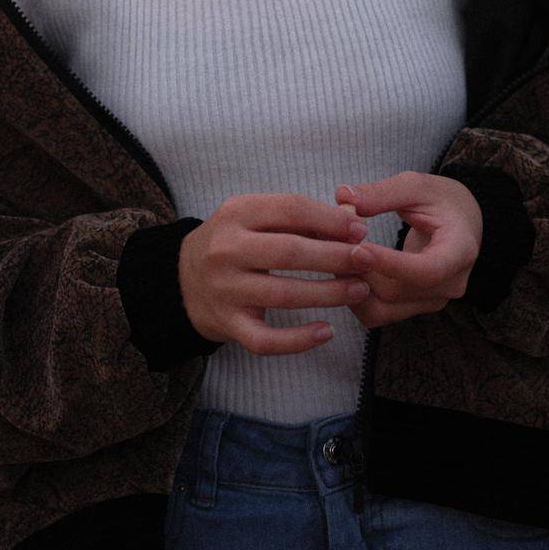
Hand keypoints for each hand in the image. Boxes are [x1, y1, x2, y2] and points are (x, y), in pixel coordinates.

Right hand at [178, 192, 373, 356]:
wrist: (182, 279)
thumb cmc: (232, 242)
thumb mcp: (253, 217)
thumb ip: (296, 218)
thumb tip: (349, 224)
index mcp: (236, 213)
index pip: (290, 209)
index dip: (329, 220)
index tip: (360, 231)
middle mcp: (226, 250)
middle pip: (290, 252)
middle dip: (336, 256)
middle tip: (367, 260)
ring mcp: (225, 289)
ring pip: (284, 295)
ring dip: (328, 294)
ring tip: (359, 290)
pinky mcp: (228, 324)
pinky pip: (266, 339)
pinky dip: (298, 340)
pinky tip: (326, 331)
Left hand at [334, 172, 483, 327]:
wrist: (461, 223)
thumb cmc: (441, 200)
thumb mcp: (416, 186)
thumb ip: (382, 193)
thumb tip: (342, 197)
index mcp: (460, 250)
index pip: (427, 270)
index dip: (390, 264)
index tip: (358, 249)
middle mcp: (450, 284)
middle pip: (396, 291)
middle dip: (360, 269)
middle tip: (330, 242)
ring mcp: (432, 301)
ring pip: (382, 309)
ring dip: (352, 285)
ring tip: (332, 254)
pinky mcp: (413, 307)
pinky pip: (378, 312)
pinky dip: (355, 295)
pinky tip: (343, 268)